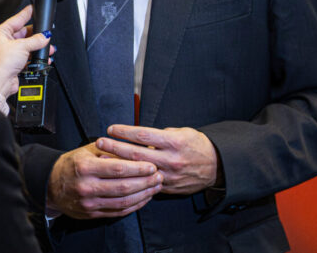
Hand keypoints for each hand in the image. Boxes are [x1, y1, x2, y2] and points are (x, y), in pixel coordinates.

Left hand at [0, 5, 50, 97]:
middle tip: (46, 34)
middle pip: (24, 34)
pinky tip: (43, 59)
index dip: (26, 14)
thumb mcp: (22, 47)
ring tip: (48, 48)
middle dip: (36, 36)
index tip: (32, 8)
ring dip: (38, 48)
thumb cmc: (1, 64)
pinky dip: (36, 58)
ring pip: (27, 47)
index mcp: (0, 33)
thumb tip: (45, 36)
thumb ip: (36, 40)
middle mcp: (3, 42)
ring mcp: (9, 54)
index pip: (16, 20)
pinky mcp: (14, 64)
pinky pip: (28, 58)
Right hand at [47, 142, 162, 218]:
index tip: (152, 165)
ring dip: (143, 195)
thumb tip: (135, 148)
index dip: (138, 168)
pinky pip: (118, 212)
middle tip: (159, 176)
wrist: (51, 185)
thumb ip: (109, 150)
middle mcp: (87, 186)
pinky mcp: (92, 214)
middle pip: (123, 186)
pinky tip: (144, 198)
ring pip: (123, 202)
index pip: (118, 168)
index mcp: (85, 167)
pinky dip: (134, 206)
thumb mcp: (86, 151)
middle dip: (145, 182)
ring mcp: (90, 203)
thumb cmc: (72, 164)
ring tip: (155, 187)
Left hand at [96, 125, 218, 194]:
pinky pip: (146, 183)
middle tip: (100, 142)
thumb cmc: (196, 145)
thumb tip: (138, 134)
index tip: (111, 129)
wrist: (216, 166)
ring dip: (119, 164)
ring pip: (138, 171)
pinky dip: (131, 179)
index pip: (143, 135)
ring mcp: (168, 175)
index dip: (125, 132)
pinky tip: (119, 176)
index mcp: (173, 142)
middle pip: (136, 153)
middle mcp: (170, 159)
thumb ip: (161, 134)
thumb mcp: (182, 132)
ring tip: (102, 159)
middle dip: (115, 147)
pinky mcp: (168, 187)